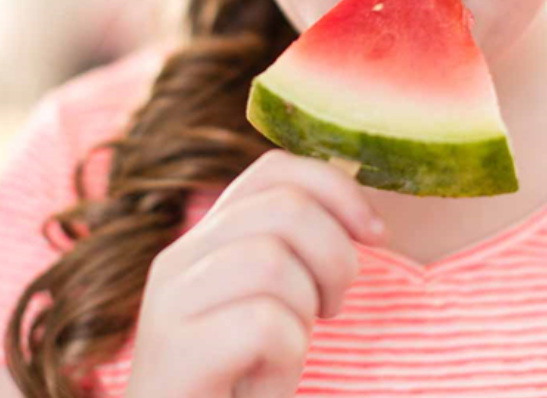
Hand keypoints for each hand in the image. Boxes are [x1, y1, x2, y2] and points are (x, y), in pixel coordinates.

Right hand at [125, 149, 388, 397]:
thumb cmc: (241, 372)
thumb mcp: (271, 299)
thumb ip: (291, 250)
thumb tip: (359, 214)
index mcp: (206, 237)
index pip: (273, 169)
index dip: (336, 187)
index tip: (375, 234)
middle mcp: (179, 257)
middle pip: (284, 206)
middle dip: (335, 257)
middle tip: (331, 308)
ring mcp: (171, 302)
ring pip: (272, 261)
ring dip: (306, 310)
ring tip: (290, 346)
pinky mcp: (175, 351)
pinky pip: (265, 324)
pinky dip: (288, 358)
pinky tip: (266, 381)